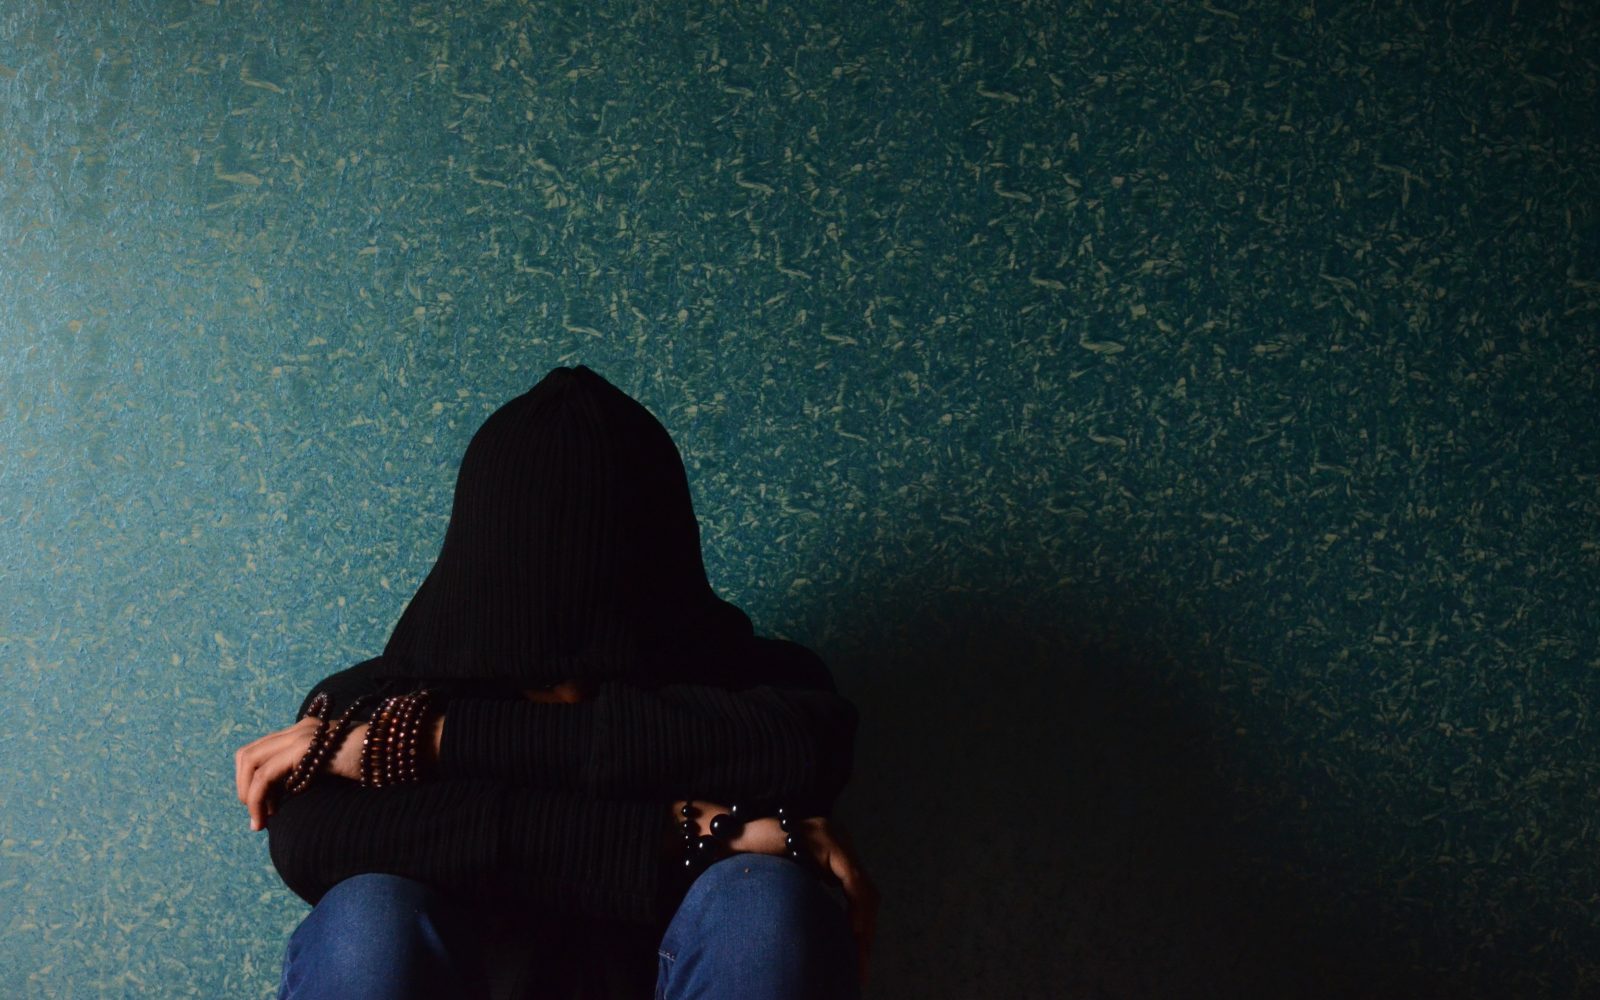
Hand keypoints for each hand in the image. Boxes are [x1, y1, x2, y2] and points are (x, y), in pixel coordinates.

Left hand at [232, 717, 367, 830]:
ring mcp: (300, 735)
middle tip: (258, 817)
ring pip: (250, 763)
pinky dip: (258, 799)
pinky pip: (265, 776)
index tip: (267, 809)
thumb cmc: (374, 765)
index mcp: (305, 730)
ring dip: (248, 796)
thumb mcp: (336, 769)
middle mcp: (299, 728)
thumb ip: (314, 773)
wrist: (397, 752)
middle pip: (247, 755)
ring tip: (259, 821)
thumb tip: (290, 797)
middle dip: (244, 788)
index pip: (261, 750)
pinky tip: (267, 818)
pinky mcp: (304, 749)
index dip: (253, 780)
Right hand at [677, 803, 879, 986]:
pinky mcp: (827, 840)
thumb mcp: (787, 886)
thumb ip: (806, 900)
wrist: (724, 839)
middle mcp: (838, 841)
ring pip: (864, 889)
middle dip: (866, 935)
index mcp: (831, 853)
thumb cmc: (747, 865)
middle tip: (860, 972)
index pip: (858, 894)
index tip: (858, 962)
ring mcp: (834, 837)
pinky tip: (852, 934)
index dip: (862, 929)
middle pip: (866, 893)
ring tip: (857, 962)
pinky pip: (852, 880)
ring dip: (864, 928)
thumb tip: (817, 940)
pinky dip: (856, 910)